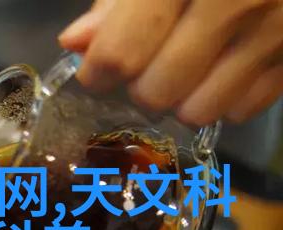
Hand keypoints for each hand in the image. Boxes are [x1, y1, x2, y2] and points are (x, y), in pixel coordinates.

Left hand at [59, 0, 282, 124]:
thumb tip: (75, 43)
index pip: (122, 52)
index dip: (98, 73)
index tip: (96, 72)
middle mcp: (234, 1)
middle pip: (156, 92)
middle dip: (139, 87)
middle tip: (145, 64)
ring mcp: (273, 29)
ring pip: (198, 110)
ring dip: (179, 100)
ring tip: (183, 67)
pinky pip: (242, 108)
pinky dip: (223, 98)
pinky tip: (222, 66)